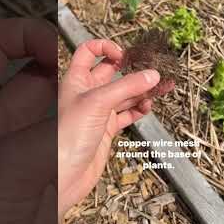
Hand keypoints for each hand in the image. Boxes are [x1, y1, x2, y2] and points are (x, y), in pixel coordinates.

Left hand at [58, 39, 173, 218]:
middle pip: (113, 72)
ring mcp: (98, 112)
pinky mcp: (106, 130)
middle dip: (133, 70)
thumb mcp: (97, 103)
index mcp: (77, 79)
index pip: (88, 52)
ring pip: (124, 94)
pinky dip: (139, 109)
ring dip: (142, 90)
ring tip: (161, 88)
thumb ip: (127, 86)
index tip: (124, 55)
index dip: (105, 47)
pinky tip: (147, 106)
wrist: (61, 176)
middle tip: (153, 70)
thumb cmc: (66, 137)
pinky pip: (127, 114)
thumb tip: (152, 75)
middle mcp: (88, 93)